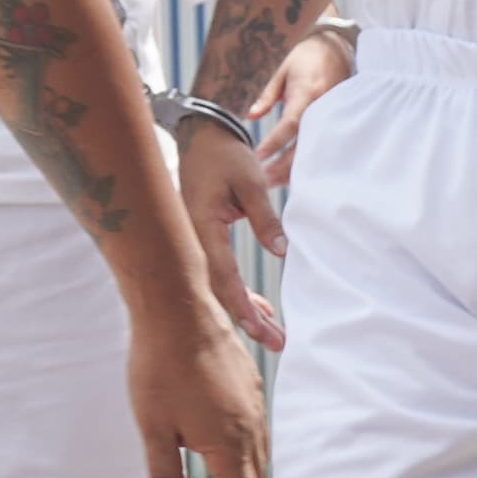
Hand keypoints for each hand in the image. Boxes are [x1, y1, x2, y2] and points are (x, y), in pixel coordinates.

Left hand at [127, 297, 268, 477]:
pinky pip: (253, 431)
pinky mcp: (248, 383)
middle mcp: (251, 425)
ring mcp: (254, 402)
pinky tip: (218, 453)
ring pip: (256, 458)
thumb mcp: (153, 429)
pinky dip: (240, 455)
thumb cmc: (158, 365)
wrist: (174, 305)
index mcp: (230, 442)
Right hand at [171, 118, 285, 350]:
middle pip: (219, 290)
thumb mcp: (250, 182)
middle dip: (248, 319)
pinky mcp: (203, 238)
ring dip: (245, 309)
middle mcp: (194, 239)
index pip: (224, 276)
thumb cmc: (225, 155)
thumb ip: (265, 217)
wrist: (201, 135)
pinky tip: (259, 306)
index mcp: (203, 226)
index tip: (264, 328)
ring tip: (273, 332)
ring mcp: (196, 240)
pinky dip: (238, 291)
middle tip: (277, 343)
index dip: (244, 305)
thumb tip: (282, 251)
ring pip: (217, 285)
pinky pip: (217, 272)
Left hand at [252, 25, 355, 189]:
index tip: (257, 157)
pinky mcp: (338, 122)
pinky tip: (294, 175)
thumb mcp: (281, 70)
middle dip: (282, 166)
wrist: (337, 46)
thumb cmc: (305, 56)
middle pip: (303, 145)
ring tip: (273, 183)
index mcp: (306, 94)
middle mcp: (322, 108)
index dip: (274, 143)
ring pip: (314, 151)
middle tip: (261, 181)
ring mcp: (333, 116)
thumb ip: (267, 95)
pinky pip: (323, 146)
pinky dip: (309, 161)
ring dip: (294, 169)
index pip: (290, 124)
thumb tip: (249, 117)